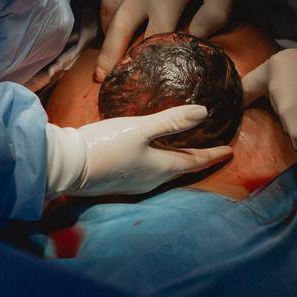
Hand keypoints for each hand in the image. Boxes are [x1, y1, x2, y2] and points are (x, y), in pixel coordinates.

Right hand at [46, 105, 232, 195]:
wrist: (67, 166)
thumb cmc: (106, 145)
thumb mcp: (141, 128)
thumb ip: (171, 120)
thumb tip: (204, 112)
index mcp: (162, 168)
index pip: (195, 162)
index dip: (213, 155)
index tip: (229, 151)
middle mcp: (152, 180)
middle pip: (182, 169)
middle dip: (198, 159)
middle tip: (211, 149)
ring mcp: (135, 184)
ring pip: (165, 171)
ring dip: (179, 161)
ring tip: (185, 150)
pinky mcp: (120, 181)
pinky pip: (149, 172)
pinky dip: (160, 162)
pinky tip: (153, 154)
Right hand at [95, 0, 245, 80]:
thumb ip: (212, 19)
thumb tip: (192, 42)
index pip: (149, 41)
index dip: (142, 66)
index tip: (137, 85)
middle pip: (118, 31)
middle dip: (109, 57)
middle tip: (101, 80)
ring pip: (106, 8)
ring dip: (106, 31)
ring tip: (107, 49)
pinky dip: (109, 8)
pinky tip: (116, 17)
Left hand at [241, 44, 296, 151]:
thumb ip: (291, 74)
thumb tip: (282, 87)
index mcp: (277, 66)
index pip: (249, 85)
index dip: (242, 97)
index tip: (235, 106)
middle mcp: (275, 90)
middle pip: (277, 110)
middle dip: (293, 110)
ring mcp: (286, 115)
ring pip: (291, 128)